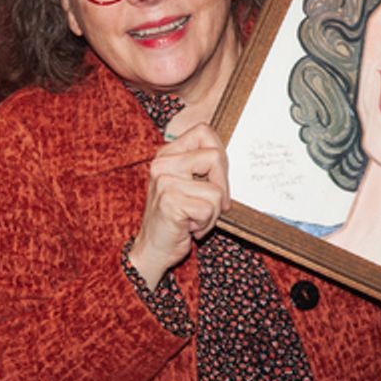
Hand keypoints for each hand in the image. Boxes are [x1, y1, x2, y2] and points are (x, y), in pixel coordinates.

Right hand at [128, 123, 230, 288]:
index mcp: (167, 154)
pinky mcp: (169, 201)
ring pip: (216, 190)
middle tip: (211, 205)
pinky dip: (206, 224)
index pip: (204, 131)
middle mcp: (162, 164)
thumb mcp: (188, 186)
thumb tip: (228, 157)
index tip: (215, 178)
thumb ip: (203, 167)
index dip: (220, 155)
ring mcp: (164, 182)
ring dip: (212, 213)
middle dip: (222, 186)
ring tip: (195, 219)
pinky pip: (209, 209)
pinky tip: (189, 227)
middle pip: (215, 157)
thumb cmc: (176, 219)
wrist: (152, 249)